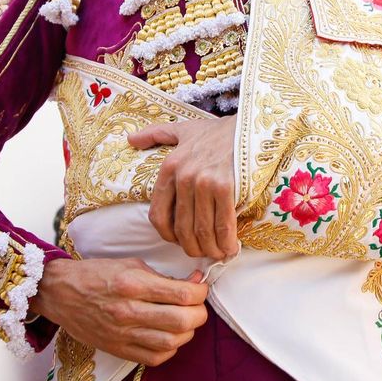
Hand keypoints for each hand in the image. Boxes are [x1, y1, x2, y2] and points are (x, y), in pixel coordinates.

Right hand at [31, 257, 207, 365]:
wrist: (61, 294)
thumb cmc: (96, 275)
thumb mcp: (131, 265)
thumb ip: (163, 278)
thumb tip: (194, 284)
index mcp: (132, 284)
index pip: (182, 294)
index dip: (200, 292)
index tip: (199, 287)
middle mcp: (128, 311)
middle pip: (182, 322)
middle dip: (199, 314)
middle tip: (196, 306)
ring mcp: (123, 334)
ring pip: (172, 343)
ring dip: (186, 332)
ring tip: (183, 321)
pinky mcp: (118, 349)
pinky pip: (155, 358)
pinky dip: (169, 349)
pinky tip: (167, 336)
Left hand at [128, 116, 239, 260]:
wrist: (250, 126)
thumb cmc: (218, 132)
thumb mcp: (183, 129)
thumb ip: (155, 135)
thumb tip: (131, 139)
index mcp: (169, 168)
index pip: (158, 215)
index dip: (168, 236)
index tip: (179, 241)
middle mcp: (183, 177)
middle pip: (182, 228)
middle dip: (192, 248)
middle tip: (201, 253)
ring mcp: (204, 183)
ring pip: (201, 230)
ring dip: (209, 249)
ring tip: (217, 253)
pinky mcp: (226, 188)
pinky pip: (222, 225)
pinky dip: (226, 242)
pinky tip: (230, 248)